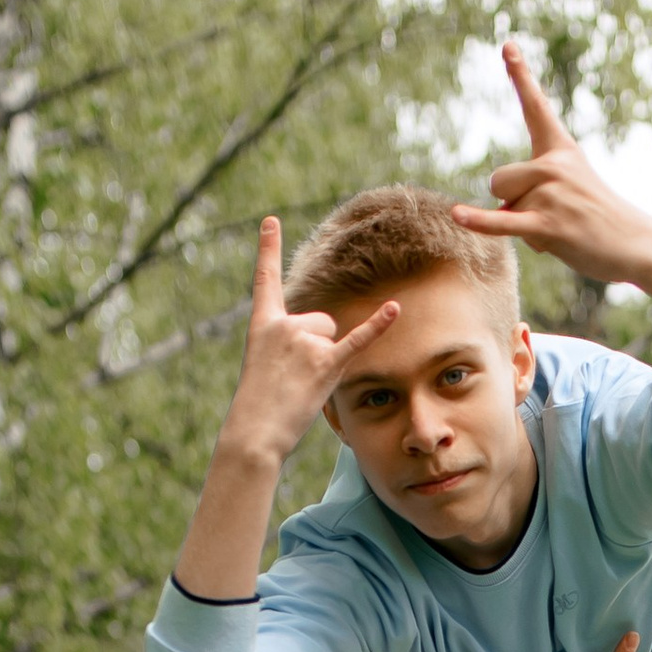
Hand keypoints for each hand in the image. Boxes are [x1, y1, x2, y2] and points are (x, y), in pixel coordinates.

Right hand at [220, 217, 401, 472]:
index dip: (268, 249)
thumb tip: (323, 341)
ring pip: (333, 335)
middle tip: (293, 378)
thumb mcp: (264, 365)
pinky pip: (357, 340)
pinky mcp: (325, 364)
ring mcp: (305, 343)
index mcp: (263, 325)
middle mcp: (284, 326)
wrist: (255, 431)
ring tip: (303, 383)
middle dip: (314, 348)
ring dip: (325, 360)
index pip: (266, 280)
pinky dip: (378, 326)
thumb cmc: (260, 405)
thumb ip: (289, 343)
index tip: (271, 220)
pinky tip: (396, 309)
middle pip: (320, 321)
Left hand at [450, 44, 651, 291]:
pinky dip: (479, 222)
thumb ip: (533, 188)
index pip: (536, 107)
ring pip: (504, 206)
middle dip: (512, 202)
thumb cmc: (599, 218)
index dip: (520, 75)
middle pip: (500, 179)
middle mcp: (556, 166)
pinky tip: (457, 215)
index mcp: (562, 149)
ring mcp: (552, 194)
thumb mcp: (570, 189)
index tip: (507, 45)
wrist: (635, 244)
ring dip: (522, 224)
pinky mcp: (548, 225)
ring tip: (557, 230)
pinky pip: (502, 223)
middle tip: (552, 215)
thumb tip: (502, 210)